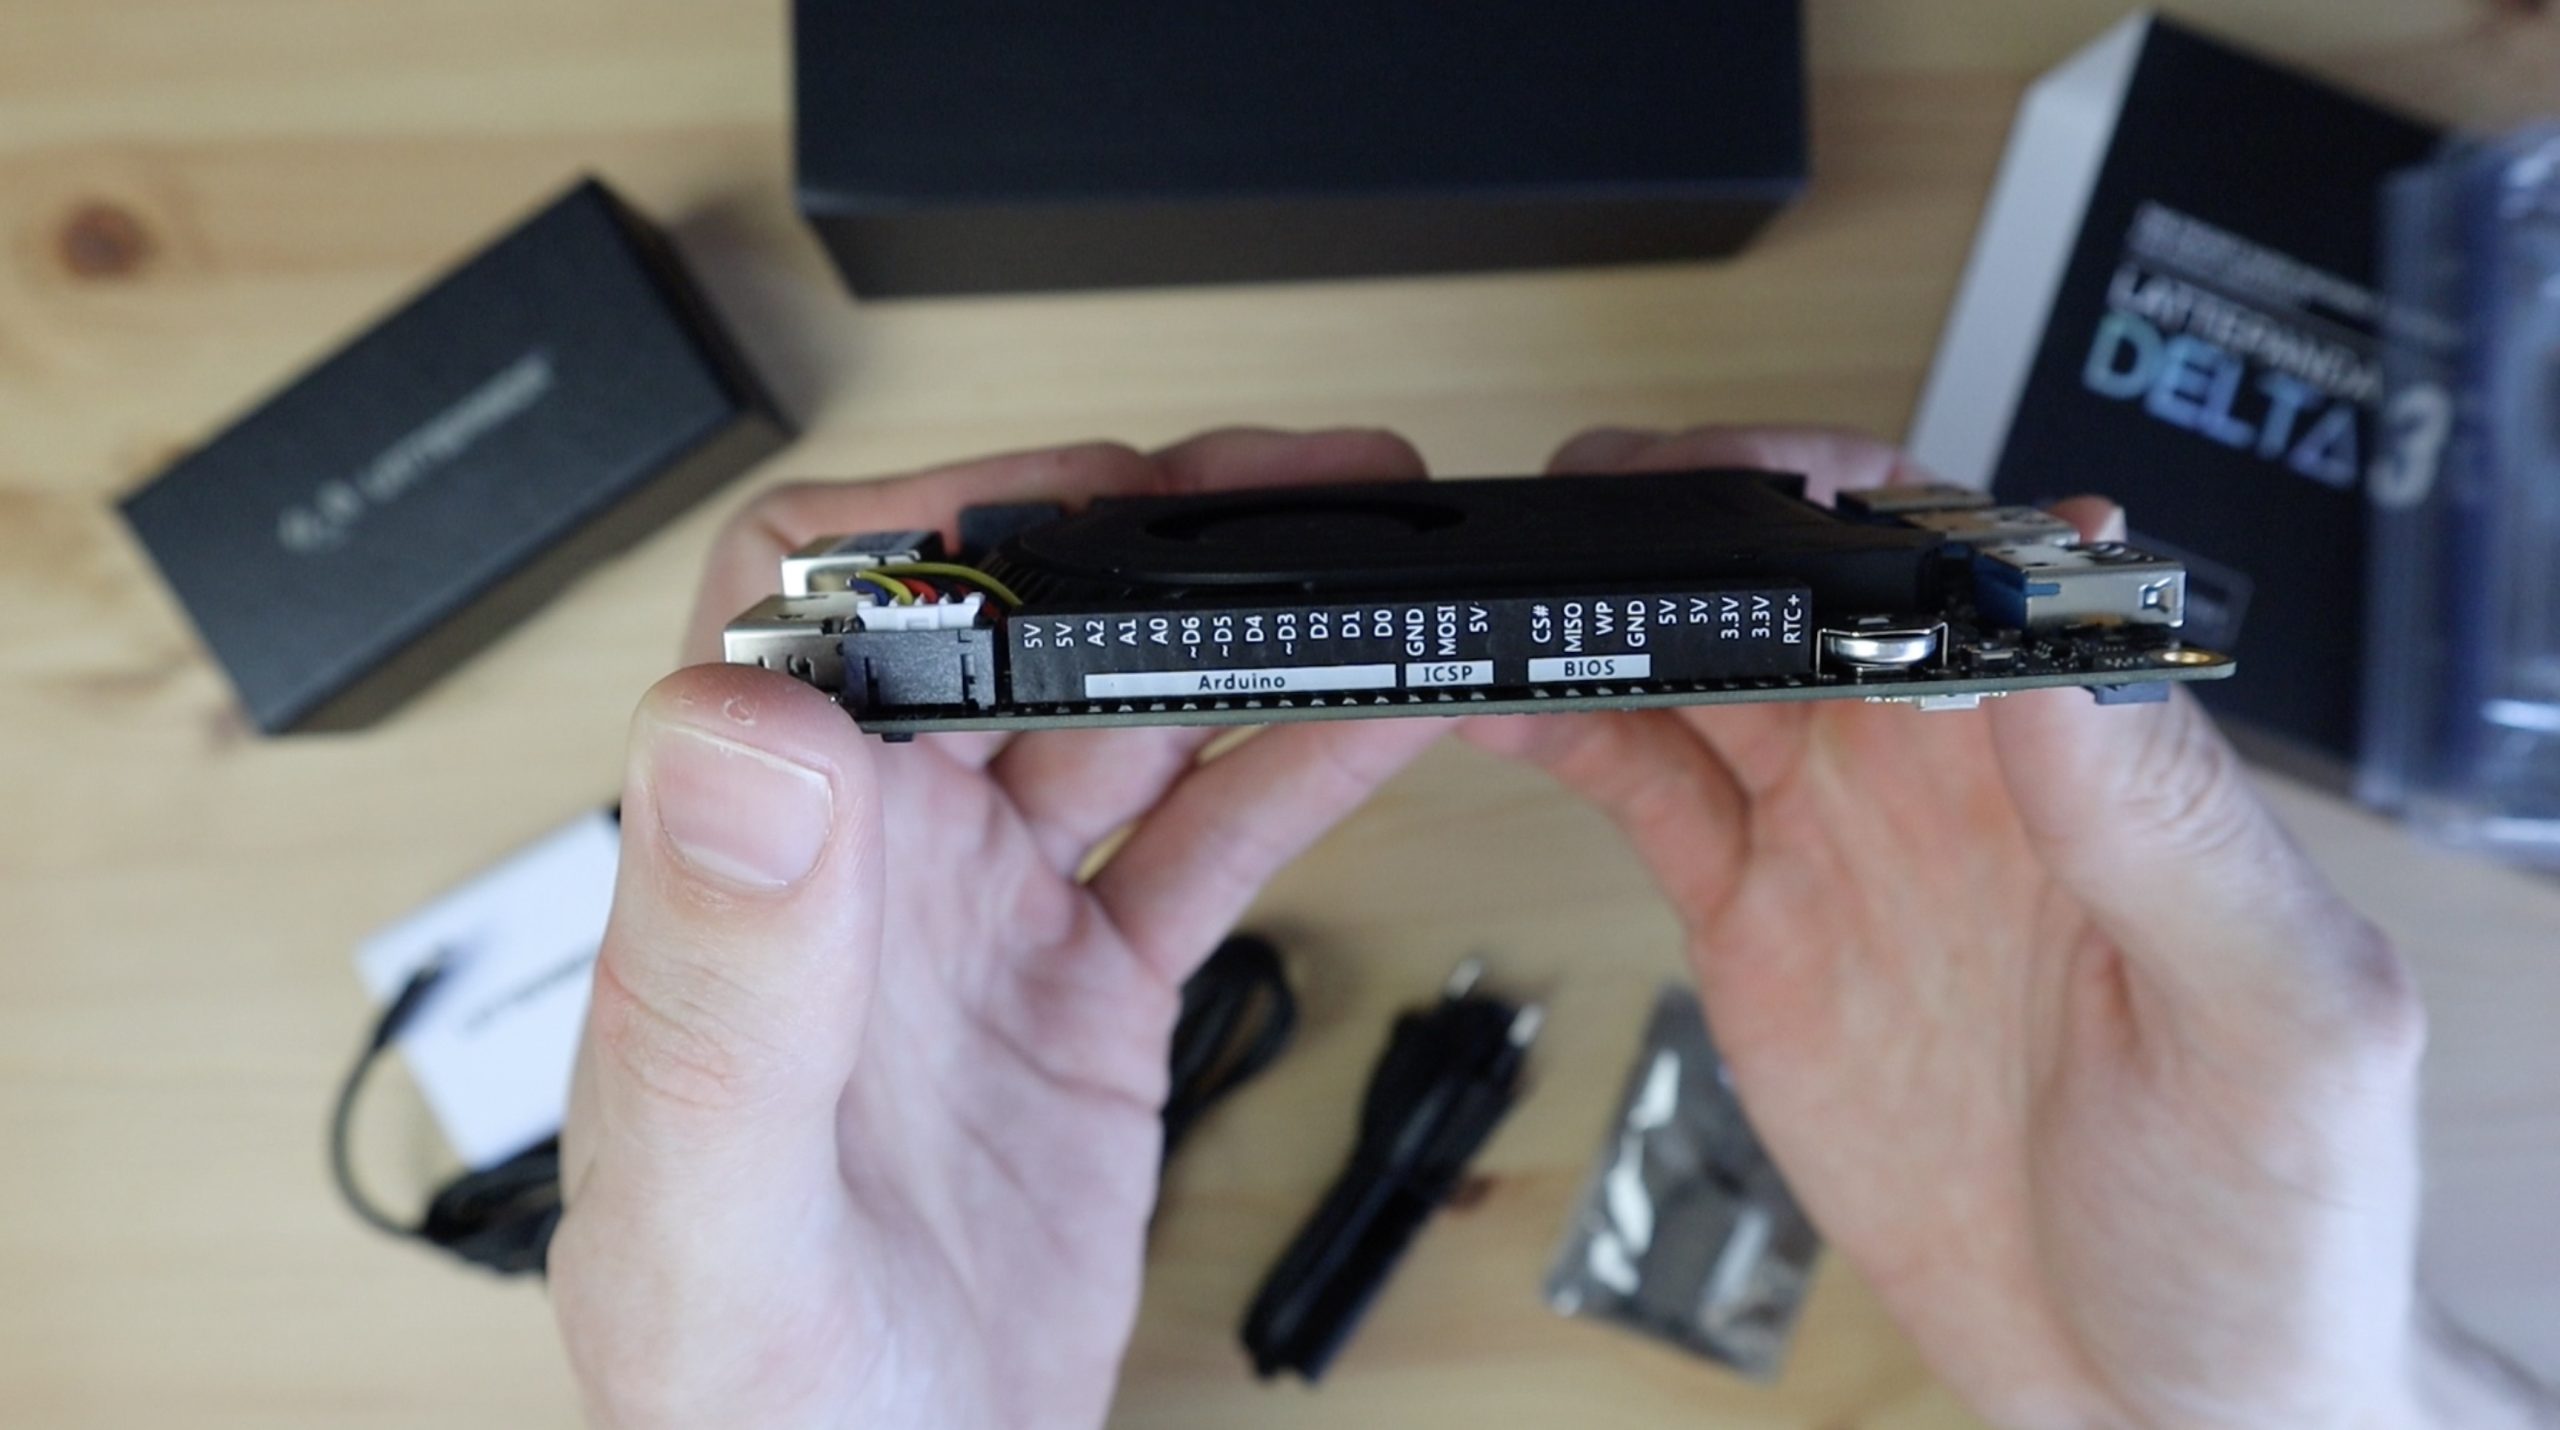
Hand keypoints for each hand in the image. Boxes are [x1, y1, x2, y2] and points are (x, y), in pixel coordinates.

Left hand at [547, 432, 1445, 1428]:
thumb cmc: (744, 1402)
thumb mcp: (712, 1210)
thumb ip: (722, 971)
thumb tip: (741, 722)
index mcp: (753, 878)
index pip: (809, 605)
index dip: (939, 521)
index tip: (1084, 502)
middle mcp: (866, 874)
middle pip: (1002, 628)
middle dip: (1145, 542)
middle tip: (1290, 495)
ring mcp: (985, 925)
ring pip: (1123, 716)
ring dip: (1240, 634)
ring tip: (1367, 571)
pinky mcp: (1086, 999)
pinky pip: (1202, 845)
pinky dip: (1299, 768)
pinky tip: (1380, 715)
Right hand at [1469, 426, 2508, 1428]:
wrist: (2159, 1392)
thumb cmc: (2269, 1220)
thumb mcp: (2272, 1022)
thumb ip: (2168, 825)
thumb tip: (2063, 634)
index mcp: (2086, 757)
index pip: (1963, 558)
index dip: (1849, 494)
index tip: (1748, 480)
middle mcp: (1956, 774)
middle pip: (1799, 583)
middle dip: (1688, 519)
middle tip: (1581, 500)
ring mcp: (1847, 844)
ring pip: (1702, 672)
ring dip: (1608, 612)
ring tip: (1511, 585)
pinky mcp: (1761, 929)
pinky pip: (1649, 796)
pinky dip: (1567, 731)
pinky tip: (1504, 697)